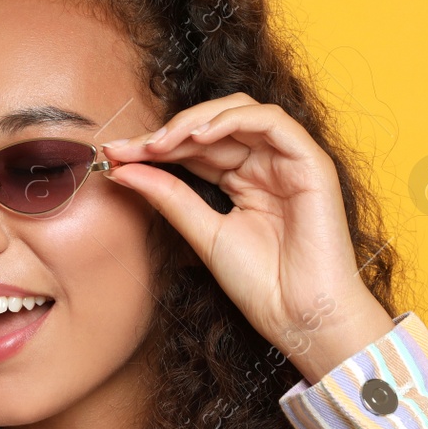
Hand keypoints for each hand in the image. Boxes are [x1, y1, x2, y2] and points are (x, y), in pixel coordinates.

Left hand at [102, 92, 393, 381]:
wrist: (299, 315)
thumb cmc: (259, 283)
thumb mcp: (201, 232)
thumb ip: (168, 197)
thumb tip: (122, 170)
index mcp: (241, 180)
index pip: (194, 149)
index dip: (154, 148)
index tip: (115, 156)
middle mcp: (265, 165)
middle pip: (213, 127)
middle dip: (167, 133)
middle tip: (128, 148)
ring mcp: (288, 161)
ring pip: (241, 113)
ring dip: (196, 121)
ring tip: (159, 143)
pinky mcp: (312, 162)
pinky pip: (272, 122)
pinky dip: (233, 120)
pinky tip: (199, 136)